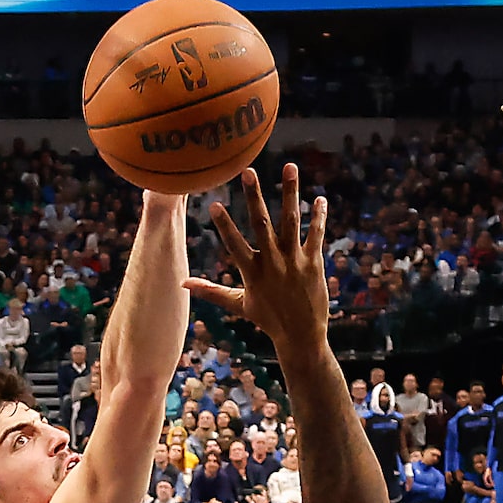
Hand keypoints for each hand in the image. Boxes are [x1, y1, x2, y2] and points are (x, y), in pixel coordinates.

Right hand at [184, 165, 330, 354]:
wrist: (301, 335)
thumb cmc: (268, 319)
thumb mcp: (238, 304)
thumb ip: (211, 290)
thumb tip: (183, 284)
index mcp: (252, 272)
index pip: (233, 244)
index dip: (223, 224)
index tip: (213, 203)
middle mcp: (272, 263)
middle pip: (261, 223)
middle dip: (254, 196)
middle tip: (248, 170)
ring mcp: (294, 260)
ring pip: (291, 220)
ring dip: (290, 192)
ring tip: (289, 166)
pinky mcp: (314, 262)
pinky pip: (316, 233)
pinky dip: (318, 215)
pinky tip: (319, 198)